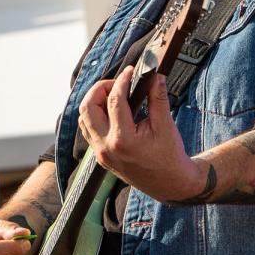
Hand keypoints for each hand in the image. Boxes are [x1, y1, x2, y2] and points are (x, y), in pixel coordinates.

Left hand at [78, 66, 202, 203]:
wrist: (170, 184)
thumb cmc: (170, 157)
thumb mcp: (166, 125)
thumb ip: (158, 98)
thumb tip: (155, 75)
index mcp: (123, 140)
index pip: (114, 100)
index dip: (122, 80)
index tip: (131, 71)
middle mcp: (106, 147)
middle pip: (88, 107)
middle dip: (101, 88)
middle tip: (119, 82)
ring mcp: (101, 153)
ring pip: (84, 118)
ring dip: (95, 101)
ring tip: (115, 94)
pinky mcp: (100, 156)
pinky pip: (88, 130)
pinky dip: (95, 115)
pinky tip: (111, 110)